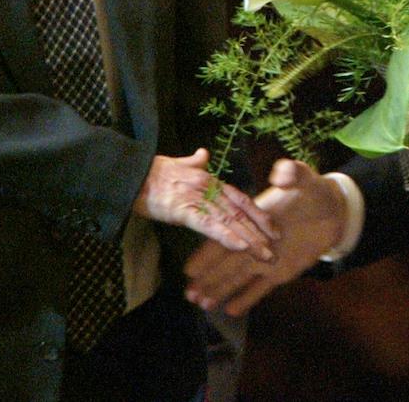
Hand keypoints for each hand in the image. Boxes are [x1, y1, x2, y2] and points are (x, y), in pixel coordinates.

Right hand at [133, 148, 276, 259]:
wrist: (132, 172)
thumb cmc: (152, 170)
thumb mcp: (178, 163)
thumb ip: (194, 161)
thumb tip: (203, 153)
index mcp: (209, 180)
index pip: (240, 198)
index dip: (257, 213)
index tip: (272, 227)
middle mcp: (209, 189)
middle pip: (240, 212)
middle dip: (259, 231)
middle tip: (276, 248)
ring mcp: (198, 199)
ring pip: (230, 221)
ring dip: (250, 239)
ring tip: (265, 255)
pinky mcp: (185, 210)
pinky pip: (210, 226)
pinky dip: (227, 236)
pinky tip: (241, 246)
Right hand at [184, 158, 347, 315]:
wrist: (334, 212)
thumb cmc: (315, 191)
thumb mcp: (304, 178)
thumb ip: (292, 173)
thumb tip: (280, 173)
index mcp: (254, 219)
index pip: (227, 236)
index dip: (208, 253)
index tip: (190, 268)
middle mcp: (255, 241)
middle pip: (227, 262)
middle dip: (208, 278)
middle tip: (188, 295)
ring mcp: (267, 259)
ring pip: (239, 277)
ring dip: (221, 290)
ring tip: (202, 305)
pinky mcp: (282, 272)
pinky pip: (262, 288)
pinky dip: (247, 298)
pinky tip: (230, 311)